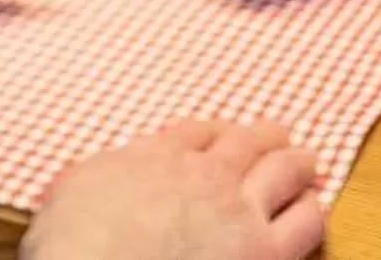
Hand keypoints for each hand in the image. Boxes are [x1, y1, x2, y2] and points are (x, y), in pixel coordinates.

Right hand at [21, 120, 324, 259]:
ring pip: (285, 170)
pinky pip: (305, 222)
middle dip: (264, 137)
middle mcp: (202, 173)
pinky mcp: (263, 251)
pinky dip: (312, 210)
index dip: (212, 133)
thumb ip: (84, 181)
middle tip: (278, 137)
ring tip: (309, 163)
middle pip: (247, 141)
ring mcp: (237, 209)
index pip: (195, 132)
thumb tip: (69, 184)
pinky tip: (315, 210)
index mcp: (154, 156)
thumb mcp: (65, 197)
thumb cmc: (71, 247)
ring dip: (299, 164)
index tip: (218, 136)